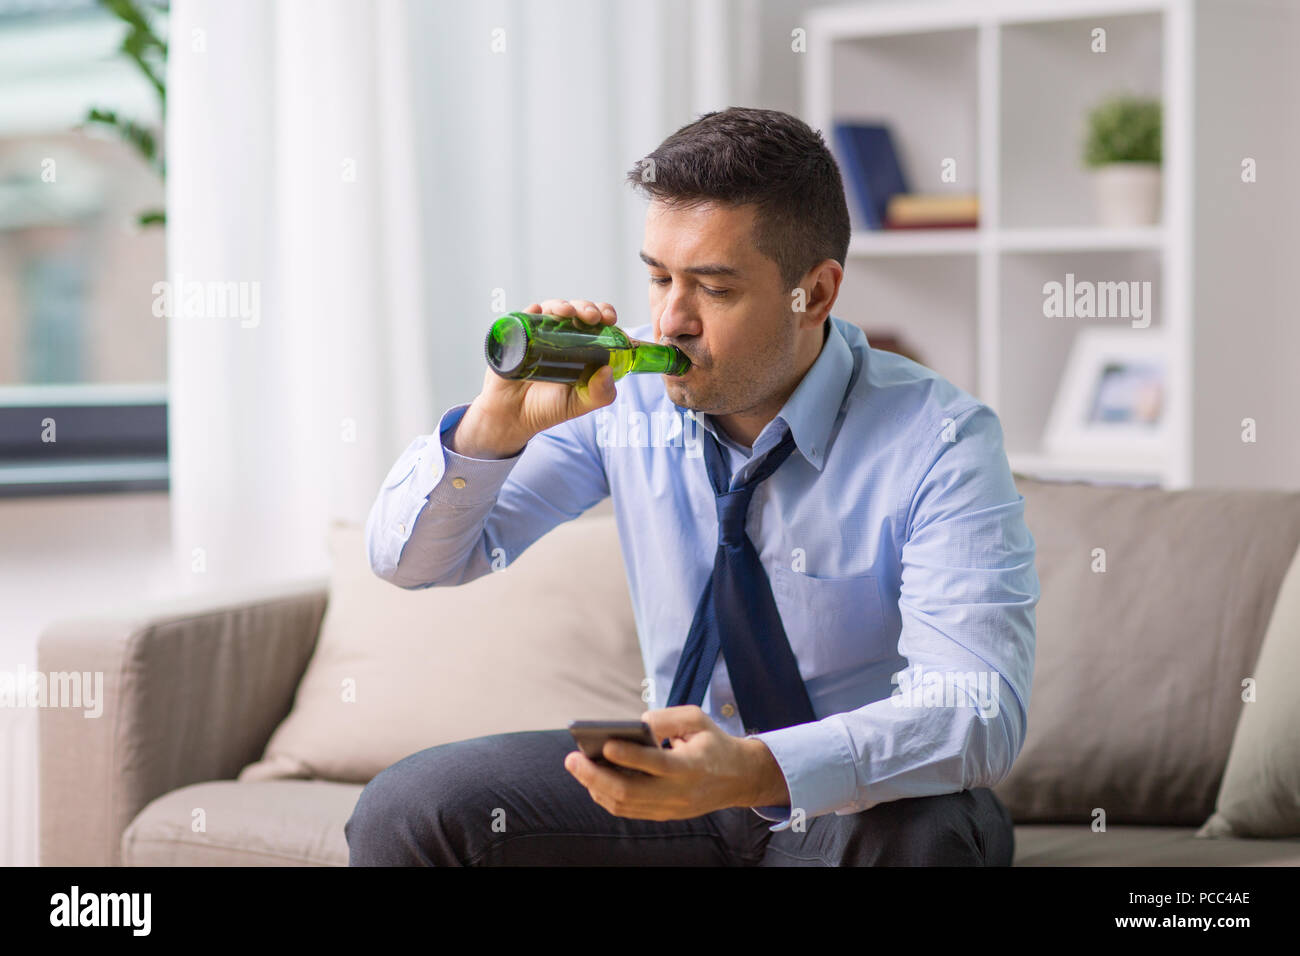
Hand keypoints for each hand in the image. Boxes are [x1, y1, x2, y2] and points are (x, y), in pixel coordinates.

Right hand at [451, 299, 618, 458]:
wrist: (513, 416)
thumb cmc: (549, 408)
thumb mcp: (581, 404)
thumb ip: (601, 393)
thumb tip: (607, 369)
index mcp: (582, 347)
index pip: (598, 323)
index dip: (605, 314)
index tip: (610, 319)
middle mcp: (561, 336)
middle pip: (577, 311)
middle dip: (587, 307)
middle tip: (592, 316)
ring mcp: (539, 334)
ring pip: (552, 309)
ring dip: (562, 305)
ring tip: (567, 312)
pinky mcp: (517, 337)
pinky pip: (524, 318)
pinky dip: (531, 311)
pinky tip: (537, 311)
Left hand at [562, 705, 789, 819]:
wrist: (738, 778)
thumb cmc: (712, 742)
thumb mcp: (696, 719)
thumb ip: (666, 718)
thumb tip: (634, 725)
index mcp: (693, 765)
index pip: (657, 764)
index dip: (629, 756)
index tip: (605, 743)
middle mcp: (680, 792)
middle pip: (631, 791)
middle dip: (596, 775)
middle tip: (572, 759)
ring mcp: (671, 808)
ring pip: (625, 804)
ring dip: (595, 787)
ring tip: (576, 767)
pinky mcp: (664, 815)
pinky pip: (629, 810)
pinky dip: (606, 796)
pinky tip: (592, 780)